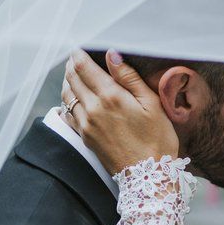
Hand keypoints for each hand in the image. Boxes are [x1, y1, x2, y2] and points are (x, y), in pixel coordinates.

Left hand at [61, 49, 179, 174]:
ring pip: (66, 95)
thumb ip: (129, 78)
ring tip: (75, 74)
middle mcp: (92, 109)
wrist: (148, 177)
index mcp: (110, 97)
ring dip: (68, 81)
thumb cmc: (157, 140)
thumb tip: (112, 56)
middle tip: (76, 57)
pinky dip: (68, 101)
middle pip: (71, 79)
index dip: (78, 54)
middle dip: (72, 65)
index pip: (84, 67)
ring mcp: (85, 124)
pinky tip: (74, 98)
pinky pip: (68, 113)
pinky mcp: (84, 137)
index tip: (79, 48)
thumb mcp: (152, 104)